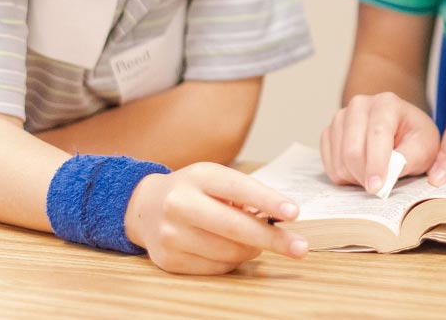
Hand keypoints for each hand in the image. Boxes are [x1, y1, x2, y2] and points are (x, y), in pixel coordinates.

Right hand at [124, 162, 307, 274]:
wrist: (146, 207)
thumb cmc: (193, 190)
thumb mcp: (215, 178)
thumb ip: (244, 195)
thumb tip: (279, 218)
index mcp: (199, 176)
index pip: (238, 188)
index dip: (268, 201)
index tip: (294, 213)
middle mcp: (181, 204)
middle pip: (234, 227)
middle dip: (272, 239)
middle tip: (299, 247)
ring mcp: (172, 234)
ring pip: (227, 252)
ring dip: (252, 250)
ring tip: (258, 242)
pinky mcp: (169, 260)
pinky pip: (215, 268)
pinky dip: (232, 262)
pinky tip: (233, 251)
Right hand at [320, 92, 439, 193]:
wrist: (402, 131)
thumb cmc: (415, 139)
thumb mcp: (425, 148)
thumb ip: (410, 159)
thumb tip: (391, 173)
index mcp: (387, 103)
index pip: (377, 134)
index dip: (376, 163)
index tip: (377, 188)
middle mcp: (360, 104)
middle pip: (352, 149)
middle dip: (364, 176)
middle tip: (379, 189)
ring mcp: (341, 117)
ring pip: (340, 160)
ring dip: (355, 177)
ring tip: (373, 175)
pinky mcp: (330, 131)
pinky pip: (329, 163)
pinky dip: (343, 175)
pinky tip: (359, 171)